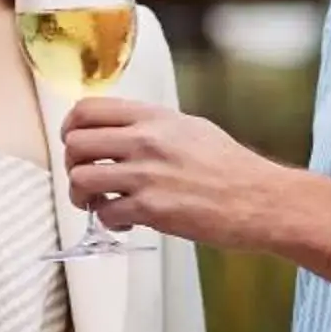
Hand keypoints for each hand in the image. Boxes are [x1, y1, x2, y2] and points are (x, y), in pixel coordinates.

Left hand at [58, 98, 286, 250]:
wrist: (260, 199)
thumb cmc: (230, 166)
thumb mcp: (189, 127)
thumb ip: (150, 125)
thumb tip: (117, 129)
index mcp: (152, 117)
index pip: (87, 110)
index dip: (70, 128)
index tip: (73, 143)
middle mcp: (144, 141)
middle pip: (75, 144)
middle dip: (72, 164)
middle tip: (87, 177)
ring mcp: (146, 175)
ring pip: (80, 179)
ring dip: (82, 196)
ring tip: (100, 202)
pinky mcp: (151, 209)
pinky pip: (104, 213)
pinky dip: (109, 221)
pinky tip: (127, 221)